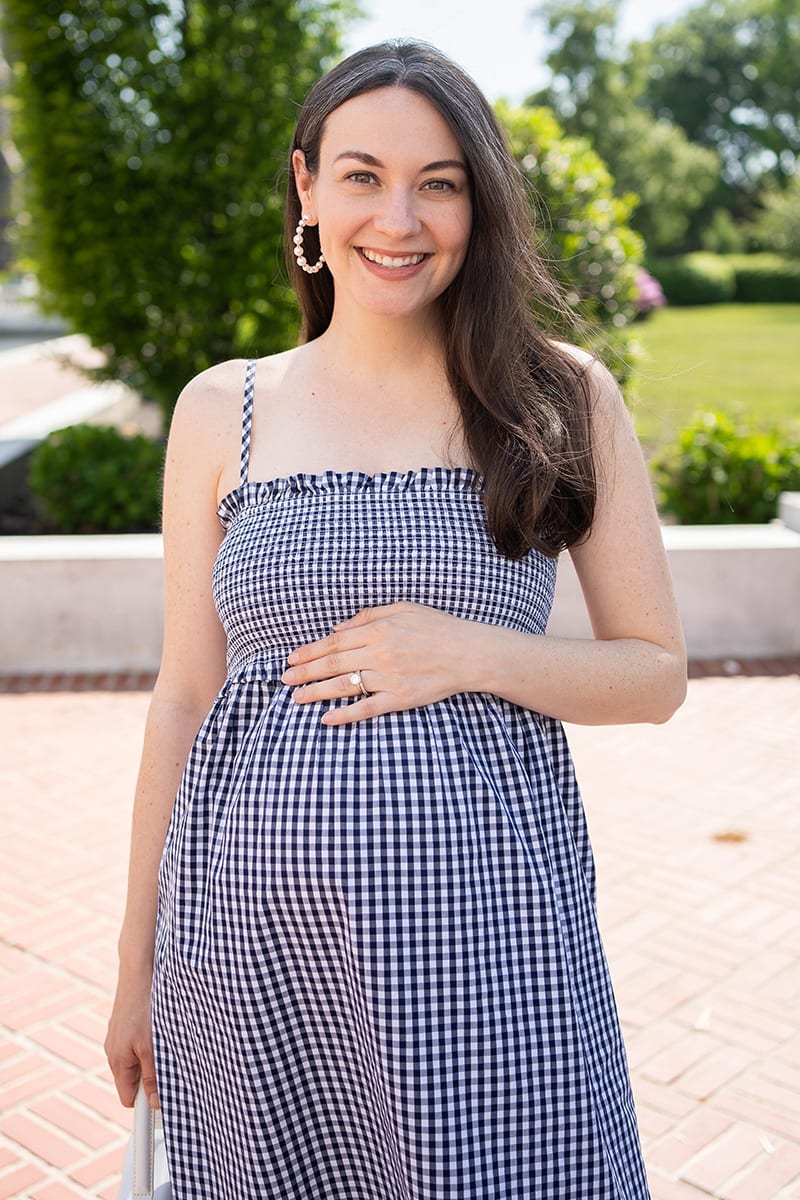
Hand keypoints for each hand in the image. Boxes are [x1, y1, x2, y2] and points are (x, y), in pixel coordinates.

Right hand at [105, 972, 159, 1109]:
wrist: (140, 969)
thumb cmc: (143, 1007)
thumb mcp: (152, 1046)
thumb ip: (153, 1076)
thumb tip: (155, 1103)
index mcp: (117, 1061)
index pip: (128, 1098)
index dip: (145, 1103)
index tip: (165, 1103)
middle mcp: (114, 1050)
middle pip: (134, 1079)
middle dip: (153, 1077)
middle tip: (173, 1065)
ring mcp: (119, 1035)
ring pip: (139, 1058)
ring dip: (154, 1056)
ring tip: (169, 1040)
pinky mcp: (126, 1022)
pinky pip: (139, 1041)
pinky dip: (152, 1039)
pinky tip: (163, 1026)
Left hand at [281, 602, 477, 725]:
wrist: (470, 652)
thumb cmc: (438, 627)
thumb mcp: (404, 608)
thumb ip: (370, 616)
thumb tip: (339, 627)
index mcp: (379, 629)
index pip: (335, 642)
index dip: (310, 651)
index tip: (291, 658)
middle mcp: (380, 653)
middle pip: (333, 664)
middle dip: (305, 672)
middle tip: (284, 679)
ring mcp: (390, 677)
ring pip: (345, 686)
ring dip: (317, 692)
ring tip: (297, 698)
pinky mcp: (401, 698)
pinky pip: (368, 707)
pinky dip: (346, 714)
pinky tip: (327, 719)